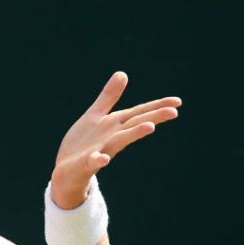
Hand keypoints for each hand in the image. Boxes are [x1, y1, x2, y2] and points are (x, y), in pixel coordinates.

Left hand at [52, 71, 180, 208]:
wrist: (66, 171)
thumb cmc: (83, 144)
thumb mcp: (95, 115)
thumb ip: (109, 97)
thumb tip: (122, 73)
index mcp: (115, 124)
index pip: (139, 113)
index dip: (157, 106)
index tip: (178, 102)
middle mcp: (112, 136)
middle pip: (135, 124)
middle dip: (153, 117)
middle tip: (174, 112)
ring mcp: (100, 150)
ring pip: (119, 141)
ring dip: (134, 134)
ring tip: (150, 127)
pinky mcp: (86, 163)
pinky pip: (93, 161)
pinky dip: (99, 159)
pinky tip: (103, 158)